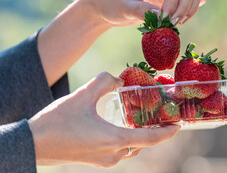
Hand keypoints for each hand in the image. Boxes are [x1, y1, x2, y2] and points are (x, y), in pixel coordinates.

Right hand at [29, 72, 179, 166]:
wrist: (33, 144)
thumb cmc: (57, 122)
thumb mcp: (83, 95)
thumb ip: (105, 81)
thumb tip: (119, 79)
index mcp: (115, 140)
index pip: (151, 139)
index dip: (168, 132)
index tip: (179, 125)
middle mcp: (113, 155)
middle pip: (143, 143)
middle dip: (156, 131)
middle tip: (162, 116)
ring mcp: (104, 160)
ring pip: (132, 148)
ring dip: (141, 135)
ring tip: (145, 119)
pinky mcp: (96, 160)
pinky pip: (120, 150)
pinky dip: (128, 139)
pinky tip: (124, 125)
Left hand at [85, 0, 206, 25]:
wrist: (109, 6)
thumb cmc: (113, 4)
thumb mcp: (124, 8)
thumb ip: (141, 11)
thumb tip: (161, 16)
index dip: (172, 5)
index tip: (163, 21)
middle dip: (183, 9)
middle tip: (171, 24)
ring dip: (190, 10)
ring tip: (176, 23)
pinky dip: (192, 10)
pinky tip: (180, 20)